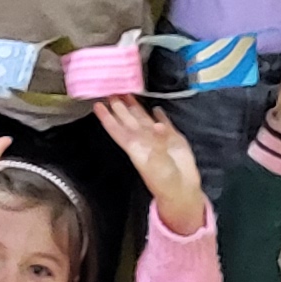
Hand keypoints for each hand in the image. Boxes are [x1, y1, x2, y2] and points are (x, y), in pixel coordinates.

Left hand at [94, 97, 202, 225]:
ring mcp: (158, 139)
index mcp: (135, 148)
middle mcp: (144, 141)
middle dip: (119, 106)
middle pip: (128, 120)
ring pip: (143, 119)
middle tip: (111, 91)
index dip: (107, 118)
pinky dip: (160, 115)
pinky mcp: (173, 139)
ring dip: (136, 107)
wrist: (182, 191)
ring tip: (129, 94)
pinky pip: (164, 123)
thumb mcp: (158, 163)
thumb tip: (157, 123)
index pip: (117, 129)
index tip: (97, 105)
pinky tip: (156, 108)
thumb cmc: (165, 182)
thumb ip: (158, 142)